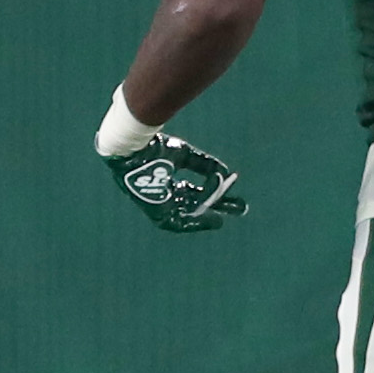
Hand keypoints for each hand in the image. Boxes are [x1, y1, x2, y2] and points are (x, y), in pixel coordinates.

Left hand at [111, 132, 244, 231]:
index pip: (190, 191)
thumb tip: (226, 173)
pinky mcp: (156, 213)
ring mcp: (159, 204)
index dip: (210, 192)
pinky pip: (179, 223)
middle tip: (240, 207)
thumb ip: (204, 165)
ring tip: (228, 216)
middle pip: (194, 204)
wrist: (133, 152)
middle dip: (217, 207)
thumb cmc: (153, 149)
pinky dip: (198, 221)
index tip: (230, 192)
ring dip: (209, 216)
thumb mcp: (184, 156)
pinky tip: (215, 220)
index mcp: (165, 179)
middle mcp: (162, 194)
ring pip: (189, 213)